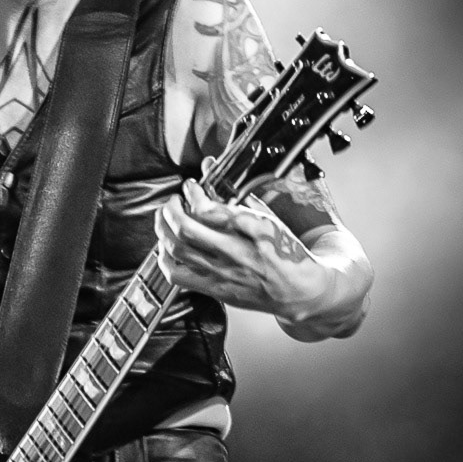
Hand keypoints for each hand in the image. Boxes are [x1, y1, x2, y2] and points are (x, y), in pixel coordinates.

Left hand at [155, 179, 331, 322]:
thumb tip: (212, 170)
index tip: (191, 186)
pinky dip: (164, 257)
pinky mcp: (216, 291)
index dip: (194, 195)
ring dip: (164, 229)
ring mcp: (223, 275)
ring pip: (178, 250)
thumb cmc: (285, 253)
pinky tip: (165, 246)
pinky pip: (177, 275)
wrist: (298, 291)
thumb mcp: (270, 220)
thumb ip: (240, 198)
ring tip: (165, 218)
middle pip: (187, 230)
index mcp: (253, 233)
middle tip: (173, 200)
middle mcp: (236, 255)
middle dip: (172, 209)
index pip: (212, 211)